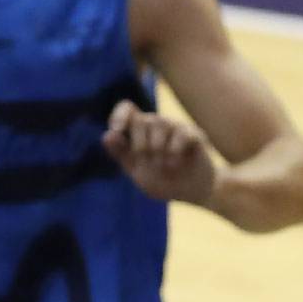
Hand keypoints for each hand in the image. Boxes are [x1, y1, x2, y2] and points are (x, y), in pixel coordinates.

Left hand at [102, 100, 216, 206]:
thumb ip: (120, 153)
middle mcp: (156, 124)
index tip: (117, 130)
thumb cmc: (159, 178)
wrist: (188, 192)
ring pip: (160, 124)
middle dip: (139, 144)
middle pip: (141, 120)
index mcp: (138, 129)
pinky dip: (175, 152)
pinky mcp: (194, 134)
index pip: (126, 109)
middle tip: (146, 160)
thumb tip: (107, 135)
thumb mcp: (134, 169)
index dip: (119, 115)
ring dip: (158, 150)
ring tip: (163, 166)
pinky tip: (175, 164)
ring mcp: (176, 127)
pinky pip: (181, 134)